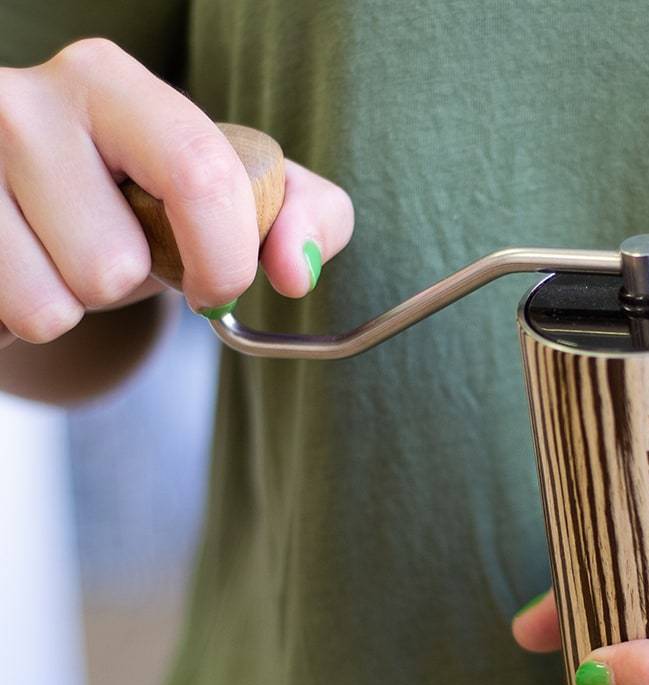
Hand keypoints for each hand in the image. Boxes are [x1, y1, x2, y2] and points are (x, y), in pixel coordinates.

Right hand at [0, 38, 352, 345]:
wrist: (38, 213)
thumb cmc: (145, 203)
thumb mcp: (239, 197)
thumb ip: (305, 217)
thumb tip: (297, 271)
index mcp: (106, 82)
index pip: (199, 175)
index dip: (225, 257)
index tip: (219, 287)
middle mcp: (18, 104)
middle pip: (114, 265)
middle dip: (130, 283)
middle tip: (111, 244)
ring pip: (50, 306)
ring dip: (71, 305)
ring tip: (59, 256)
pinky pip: (6, 325)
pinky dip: (21, 321)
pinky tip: (22, 270)